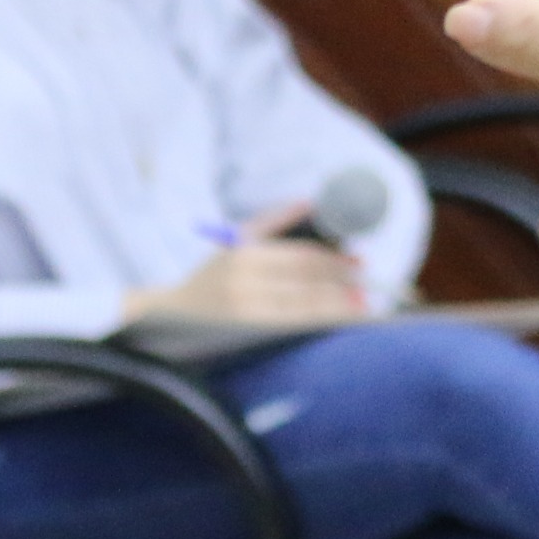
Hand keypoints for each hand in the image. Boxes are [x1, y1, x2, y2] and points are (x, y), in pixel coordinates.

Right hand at [138, 206, 367, 327]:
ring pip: (303, 308)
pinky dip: (318, 324)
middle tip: (369, 284)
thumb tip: (310, 201)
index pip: (300, 257)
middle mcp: (245, 284)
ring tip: (362, 306)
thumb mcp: (235, 241)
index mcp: (244, 255)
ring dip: (337, 307)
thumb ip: (274, 221)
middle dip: (341, 283)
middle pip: (306, 282)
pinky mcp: (246, 337)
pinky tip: (336, 323)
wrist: (170, 316)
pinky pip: (291, 329)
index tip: (360, 261)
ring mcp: (245, 314)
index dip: (334, 259)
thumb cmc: (208, 276)